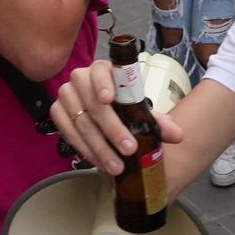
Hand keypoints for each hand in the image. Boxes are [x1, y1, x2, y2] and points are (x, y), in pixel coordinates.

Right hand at [49, 59, 185, 172]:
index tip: (108, 99)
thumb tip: (177, 135)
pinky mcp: (57, 112)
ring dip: (100, 147)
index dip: (103, 83)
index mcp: (104, 69)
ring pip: (81, 122)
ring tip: (117, 166)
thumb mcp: (142, 112)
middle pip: (93, 104)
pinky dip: (85, 150)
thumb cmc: (124, 107)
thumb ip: (158, 122)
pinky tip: (100, 163)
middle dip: (112, 129)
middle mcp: (81, 78)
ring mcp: (66, 95)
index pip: (101, 71)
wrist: (105, 114)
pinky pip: (68, 133)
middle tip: (129, 149)